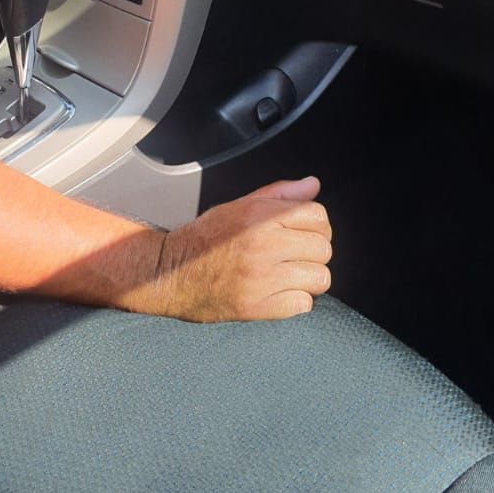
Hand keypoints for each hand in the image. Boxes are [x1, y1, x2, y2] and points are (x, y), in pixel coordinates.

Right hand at [136, 177, 332, 322]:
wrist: (170, 274)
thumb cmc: (204, 238)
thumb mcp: (237, 206)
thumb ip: (278, 194)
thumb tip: (313, 185)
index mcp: (258, 216)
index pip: (317, 215)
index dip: (315, 224)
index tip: (302, 232)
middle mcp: (263, 245)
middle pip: (323, 247)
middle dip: (313, 250)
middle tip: (295, 255)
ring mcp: (261, 278)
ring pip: (320, 278)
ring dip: (309, 277)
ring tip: (290, 274)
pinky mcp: (258, 307)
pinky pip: (304, 304)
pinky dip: (296, 300)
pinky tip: (279, 292)